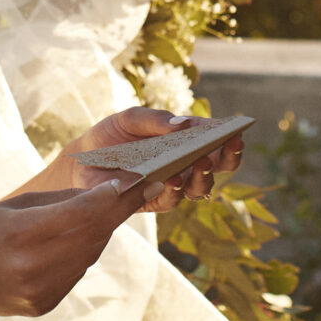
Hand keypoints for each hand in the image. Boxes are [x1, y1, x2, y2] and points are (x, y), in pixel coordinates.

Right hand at [0, 180, 151, 317]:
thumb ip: (57, 201)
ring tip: (112, 208)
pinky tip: (79, 238)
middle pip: (93, 235)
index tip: (127, 182)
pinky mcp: (44, 304)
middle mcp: (33, 266)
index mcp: (20, 234)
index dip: (108, 196)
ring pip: (89, 255)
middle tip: (146, 188)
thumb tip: (102, 194)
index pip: (80, 213)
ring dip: (104, 230)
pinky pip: (76, 272)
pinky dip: (84, 252)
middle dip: (119, 210)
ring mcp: (40, 291)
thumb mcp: (12, 206)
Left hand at [67, 107, 245, 211]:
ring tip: (200, 162)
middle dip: (227, 157)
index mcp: (187, 142)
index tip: (238, 131)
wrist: (82, 162)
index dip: (231, 138)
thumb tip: (183, 124)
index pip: (217, 142)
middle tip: (228, 145)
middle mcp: (185, 165)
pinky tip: (172, 177)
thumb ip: (156, 119)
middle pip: (218, 166)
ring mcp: (172, 185)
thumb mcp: (131, 118)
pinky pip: (171, 199)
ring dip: (204, 175)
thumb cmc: (112, 136)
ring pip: (200, 187)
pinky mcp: (153, 201)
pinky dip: (175, 189)